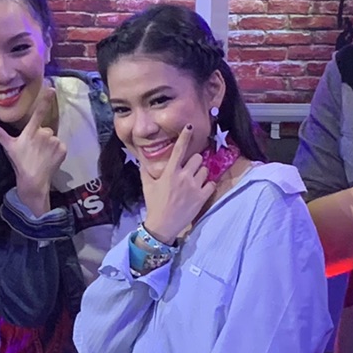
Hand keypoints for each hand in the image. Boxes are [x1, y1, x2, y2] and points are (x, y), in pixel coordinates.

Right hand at [0, 87, 66, 216]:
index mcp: (31, 131)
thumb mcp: (9, 147)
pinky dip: (56, 151)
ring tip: (41, 155)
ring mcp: (54, 142)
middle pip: (45, 129)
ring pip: (52, 137)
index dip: (46, 99)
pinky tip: (48, 158)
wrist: (34, 181)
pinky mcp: (63, 149)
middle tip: (34, 149)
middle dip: (41, 137)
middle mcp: (44, 134)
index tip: (52, 88)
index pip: (39, 112)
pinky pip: (60, 145)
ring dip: (48, 144)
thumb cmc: (19, 163)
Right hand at [139, 125, 214, 246]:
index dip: (184, 136)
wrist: (162, 225)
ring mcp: (194, 186)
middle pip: (197, 158)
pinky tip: (200, 190)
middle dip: (194, 162)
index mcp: (170, 172)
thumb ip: (145, 170)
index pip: (179, 149)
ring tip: (193, 182)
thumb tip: (141, 159)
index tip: (189, 127)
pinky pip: (211, 184)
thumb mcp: (147, 186)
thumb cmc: (154, 204)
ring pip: (205, 170)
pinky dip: (207, 186)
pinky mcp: (202, 197)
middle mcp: (183, 176)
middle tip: (189, 170)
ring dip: (201, 173)